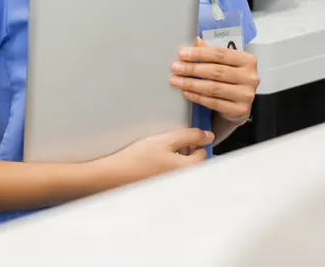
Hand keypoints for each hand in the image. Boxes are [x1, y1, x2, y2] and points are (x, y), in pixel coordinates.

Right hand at [97, 127, 212, 184]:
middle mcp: (183, 181)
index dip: (195, 140)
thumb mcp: (166, 140)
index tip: (184, 136)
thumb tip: (208, 136)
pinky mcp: (163, 188)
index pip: (203, 153)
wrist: (117, 173)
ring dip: (179, 159)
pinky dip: (169, 167)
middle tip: (172, 144)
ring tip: (162, 153)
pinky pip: (173, 176)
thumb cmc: (139, 158)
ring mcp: (173, 187)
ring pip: (184, 169)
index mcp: (188, 169)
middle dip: (188, 151)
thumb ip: (190, 136)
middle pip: (195, 163)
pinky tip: (156, 162)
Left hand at [170, 38, 259, 123]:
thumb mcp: (224, 64)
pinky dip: (198, 97)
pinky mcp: (239, 111)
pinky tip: (186, 93)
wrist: (238, 106)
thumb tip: (195, 40)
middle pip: (216, 71)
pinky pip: (214, 103)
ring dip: (192, 84)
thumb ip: (211, 53)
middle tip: (176, 68)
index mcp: (247, 60)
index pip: (220, 53)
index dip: (199, 53)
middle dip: (192, 69)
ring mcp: (246, 95)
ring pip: (214, 88)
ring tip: (177, 81)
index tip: (182, 54)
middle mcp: (250, 77)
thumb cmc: (230, 80)